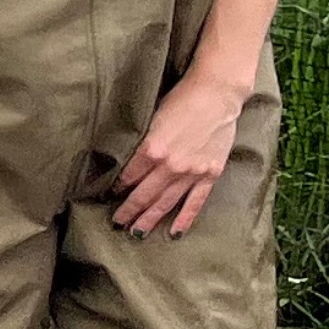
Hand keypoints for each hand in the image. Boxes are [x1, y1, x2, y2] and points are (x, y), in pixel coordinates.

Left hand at [113, 75, 245, 234]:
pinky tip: (174, 233)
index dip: (118, 188)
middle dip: (128, 211)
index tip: (110, 196)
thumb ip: (144, 144)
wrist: (217, 95)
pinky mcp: (210, 174)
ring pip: (166, 203)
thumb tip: (129, 162)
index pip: (129, 176)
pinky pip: (195, 203)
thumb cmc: (182, 100)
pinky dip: (184, 219)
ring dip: (149, 219)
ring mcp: (192, 173)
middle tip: (116, 223)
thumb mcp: (153, 119)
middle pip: (144, 195)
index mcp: (152, 149)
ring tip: (136, 233)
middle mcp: (171, 165)